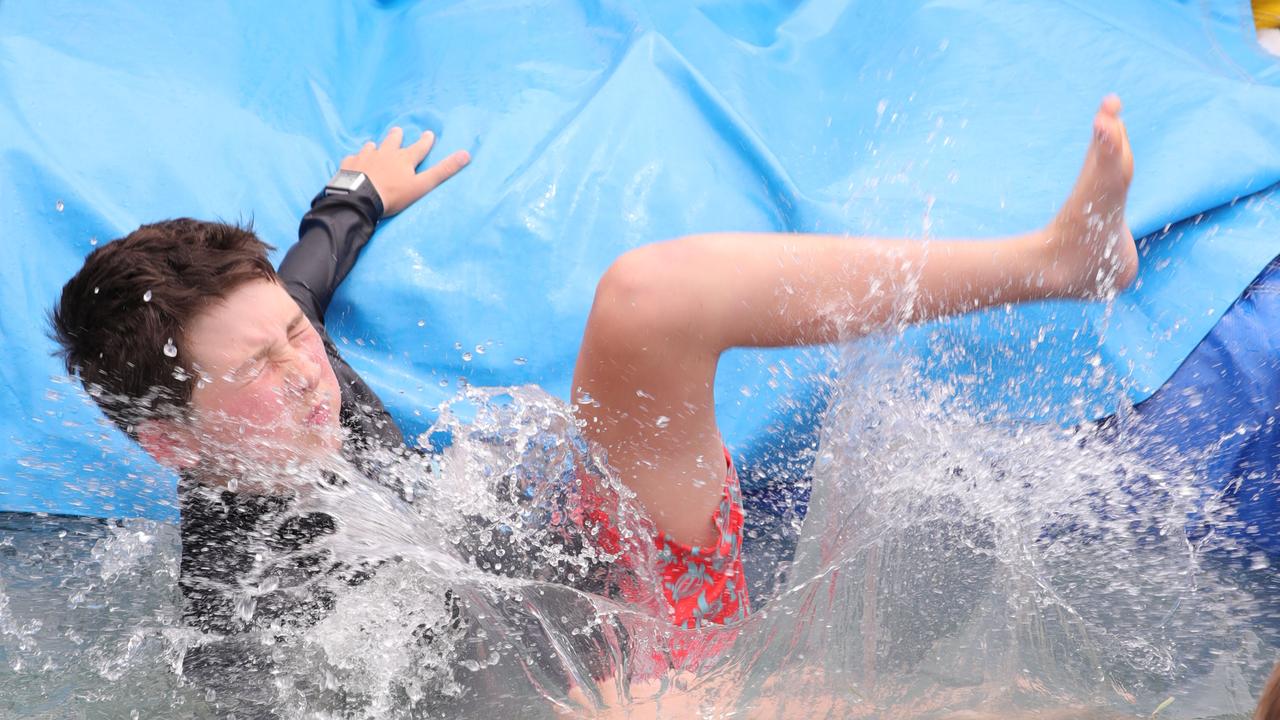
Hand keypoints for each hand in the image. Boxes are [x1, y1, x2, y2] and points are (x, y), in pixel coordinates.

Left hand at [340, 127, 470, 216]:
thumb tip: (466, 154)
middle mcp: (385, 153)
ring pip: (371, 147)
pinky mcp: (349, 164)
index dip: (426, 141)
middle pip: (392, 141)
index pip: (419, 147)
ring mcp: (365, 157)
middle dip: (397, 136)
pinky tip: (354, 160)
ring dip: (374, 146)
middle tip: (397, 131)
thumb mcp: (422, 185)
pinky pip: (352, 158)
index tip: (429, 134)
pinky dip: (355, 159)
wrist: (359, 199)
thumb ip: (443, 171)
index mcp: (404, 158)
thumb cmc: (393, 194)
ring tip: (374, 145)